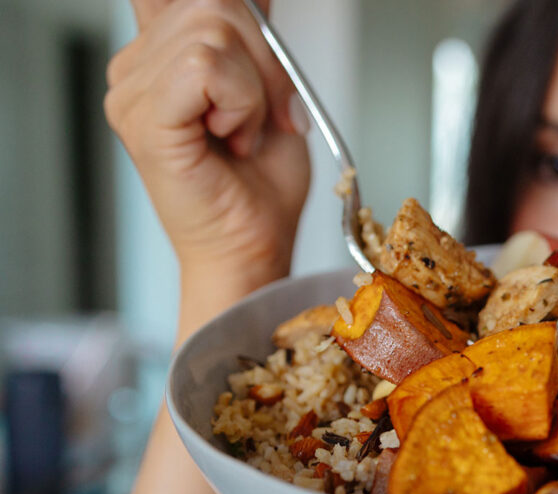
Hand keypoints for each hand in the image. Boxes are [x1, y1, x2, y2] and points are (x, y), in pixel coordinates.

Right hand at [106, 0, 310, 285]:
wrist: (253, 247)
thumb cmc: (259, 186)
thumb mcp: (269, 91)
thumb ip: (255, 40)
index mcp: (159, 57)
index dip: (232, 10)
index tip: (260, 50)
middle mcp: (134, 68)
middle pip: (212, 4)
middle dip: (265, 59)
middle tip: (270, 116)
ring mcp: (131, 92)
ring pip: (213, 31)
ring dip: (255, 89)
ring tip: (244, 134)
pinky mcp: (143, 119)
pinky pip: (205, 67)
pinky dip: (241, 103)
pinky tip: (233, 138)